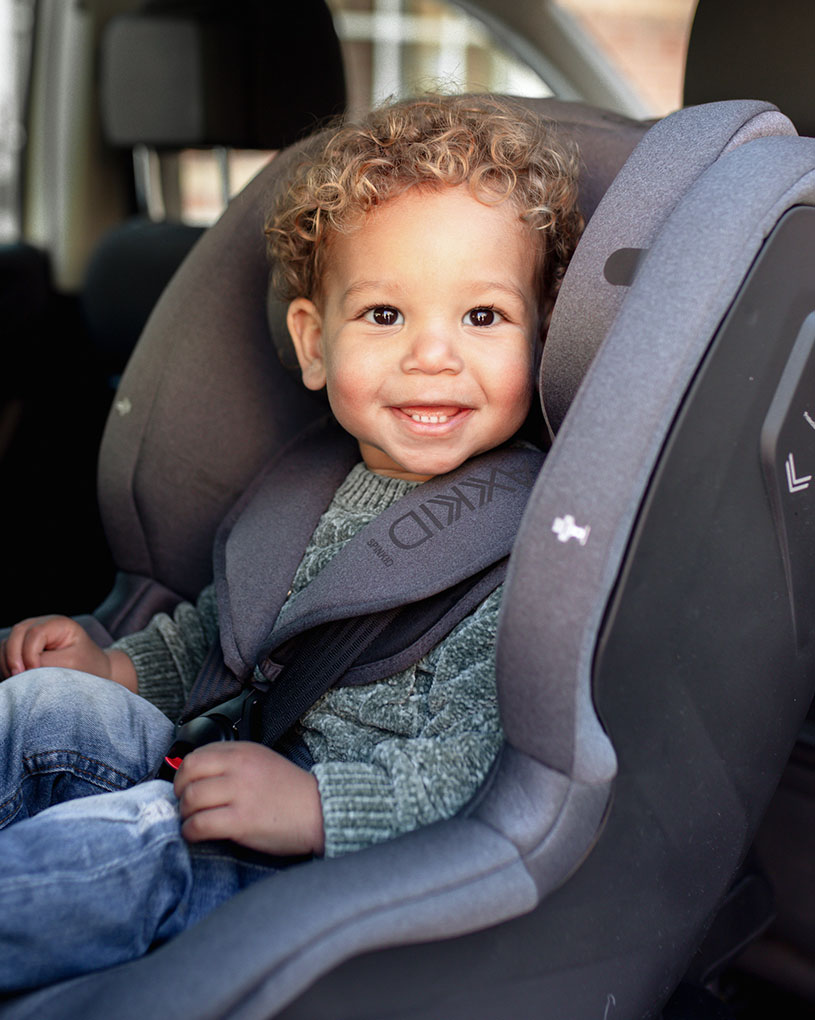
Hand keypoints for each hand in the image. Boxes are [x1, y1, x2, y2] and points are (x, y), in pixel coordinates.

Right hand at [0, 615, 136, 690]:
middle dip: (14, 658)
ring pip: (6, 644)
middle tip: (19, 679)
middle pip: (16, 634)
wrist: (92, 670)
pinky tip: (16, 679)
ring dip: (7, 664)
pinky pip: (4, 654)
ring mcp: (28, 634)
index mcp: (58, 624)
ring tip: (19, 681)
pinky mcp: (21, 647)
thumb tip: (23, 669)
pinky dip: (5, 667)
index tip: (35, 673)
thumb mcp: (72, 664)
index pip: (35, 633)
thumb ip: (47, 664)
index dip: (30, 654)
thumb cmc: (86, 666)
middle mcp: (40, 624)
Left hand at [173, 742, 324, 856]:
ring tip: (193, 821)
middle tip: (185, 805)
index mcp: (244, 751)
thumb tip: (198, 776)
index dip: (184, 774)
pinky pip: (200, 825)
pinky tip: (198, 834)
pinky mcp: (241, 820)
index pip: (197, 756)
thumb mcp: (262, 762)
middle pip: (188, 775)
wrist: (319, 811)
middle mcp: (240, 768)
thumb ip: (232, 763)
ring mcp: (240, 793)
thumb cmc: (291, 791)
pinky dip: (191, 832)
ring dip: (184, 814)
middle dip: (179, 793)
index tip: (186, 786)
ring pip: (190, 799)